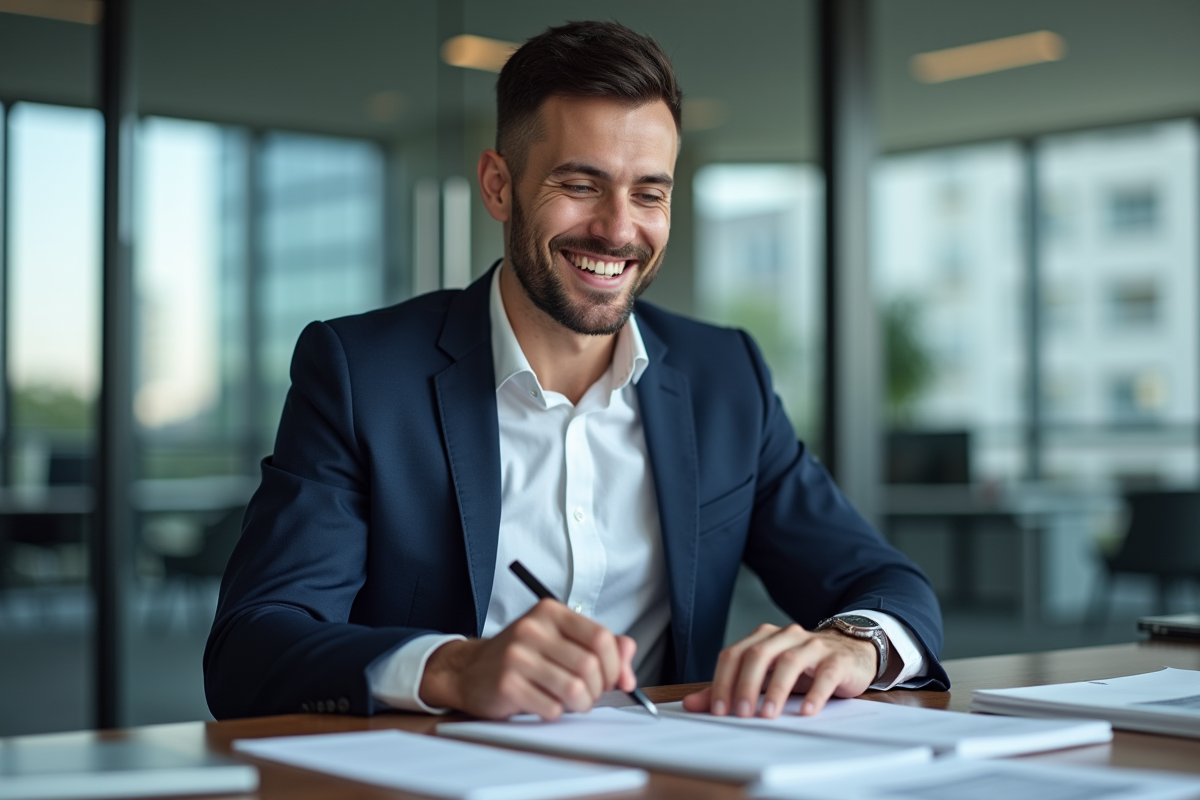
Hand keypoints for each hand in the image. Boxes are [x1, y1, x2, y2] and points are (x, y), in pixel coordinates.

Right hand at [418, 599, 637, 719]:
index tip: (616, 680)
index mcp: (551, 612)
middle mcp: (533, 629)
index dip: (615, 665)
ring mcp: (517, 656)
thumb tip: (628, 665)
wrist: (470, 670)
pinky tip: (543, 703)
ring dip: (580, 705)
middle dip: (598, 690)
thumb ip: (600, 647)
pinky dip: (555, 712)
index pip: (601, 637)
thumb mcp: (560, 641)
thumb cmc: (524, 657)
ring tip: (571, 702)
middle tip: (589, 695)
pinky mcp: (506, 684)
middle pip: (590, 666)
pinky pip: (552, 708)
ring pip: (574, 690)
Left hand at [681, 623, 876, 718]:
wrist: (850, 653)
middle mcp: (786, 636)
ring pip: (789, 661)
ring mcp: (812, 645)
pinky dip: (815, 693)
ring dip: (777, 690)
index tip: (718, 710)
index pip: (734, 654)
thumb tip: (691, 705)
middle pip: (758, 655)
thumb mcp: (764, 676)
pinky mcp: (836, 660)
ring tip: (768, 715)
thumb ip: (729, 688)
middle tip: (742, 714)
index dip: (723, 681)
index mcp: (763, 638)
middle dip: (746, 685)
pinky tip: (806, 711)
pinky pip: (825, 674)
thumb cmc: (802, 667)